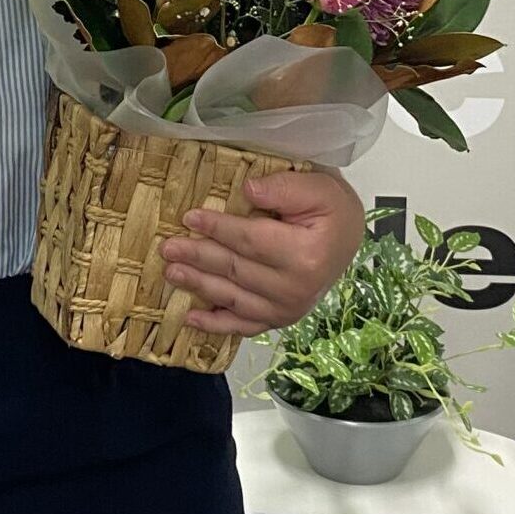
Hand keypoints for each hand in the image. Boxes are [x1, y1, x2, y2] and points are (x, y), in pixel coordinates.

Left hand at [159, 169, 364, 337]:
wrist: (347, 238)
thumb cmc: (331, 210)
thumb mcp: (318, 188)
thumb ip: (284, 187)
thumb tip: (248, 189)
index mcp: (305, 256)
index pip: (250, 240)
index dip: (218, 228)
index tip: (189, 217)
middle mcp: (295, 289)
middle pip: (235, 270)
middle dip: (198, 257)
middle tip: (167, 248)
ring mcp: (287, 309)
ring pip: (232, 297)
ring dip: (198, 286)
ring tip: (171, 273)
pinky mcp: (279, 319)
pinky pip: (243, 326)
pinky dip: (215, 325)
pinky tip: (189, 319)